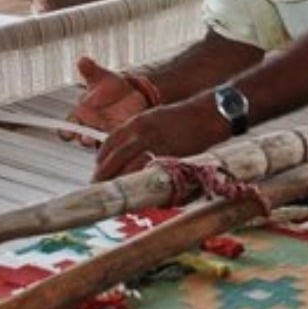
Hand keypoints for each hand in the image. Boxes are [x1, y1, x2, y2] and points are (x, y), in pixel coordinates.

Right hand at [61, 56, 149, 146]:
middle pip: (82, 139)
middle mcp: (91, 128)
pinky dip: (120, 143)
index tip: (68, 133)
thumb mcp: (102, 77)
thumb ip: (91, 70)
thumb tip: (83, 60)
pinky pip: (118, 144)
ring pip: (100, 145)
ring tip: (108, 139)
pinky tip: (125, 138)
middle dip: (85, 139)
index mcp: (81, 115)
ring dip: (103, 144)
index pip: (67, 129)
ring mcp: (106, 133)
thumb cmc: (110, 86)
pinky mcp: (122, 136)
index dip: (66, 132)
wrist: (132, 92)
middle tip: (89, 138)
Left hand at [93, 96, 225, 180]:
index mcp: (136, 122)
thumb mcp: (154, 118)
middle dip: (104, 176)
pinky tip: (141, 193)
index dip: (101, 160)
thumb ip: (140, 134)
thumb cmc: (183, 117)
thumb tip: (128, 154)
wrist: (208, 113)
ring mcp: (156, 146)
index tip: (99, 170)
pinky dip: (144, 186)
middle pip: (114, 159)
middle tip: (99, 187)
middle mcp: (142, 133)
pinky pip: (151, 175)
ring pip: (129, 170)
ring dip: (121, 183)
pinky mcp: (170, 157)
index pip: (109, 143)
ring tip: (117, 195)